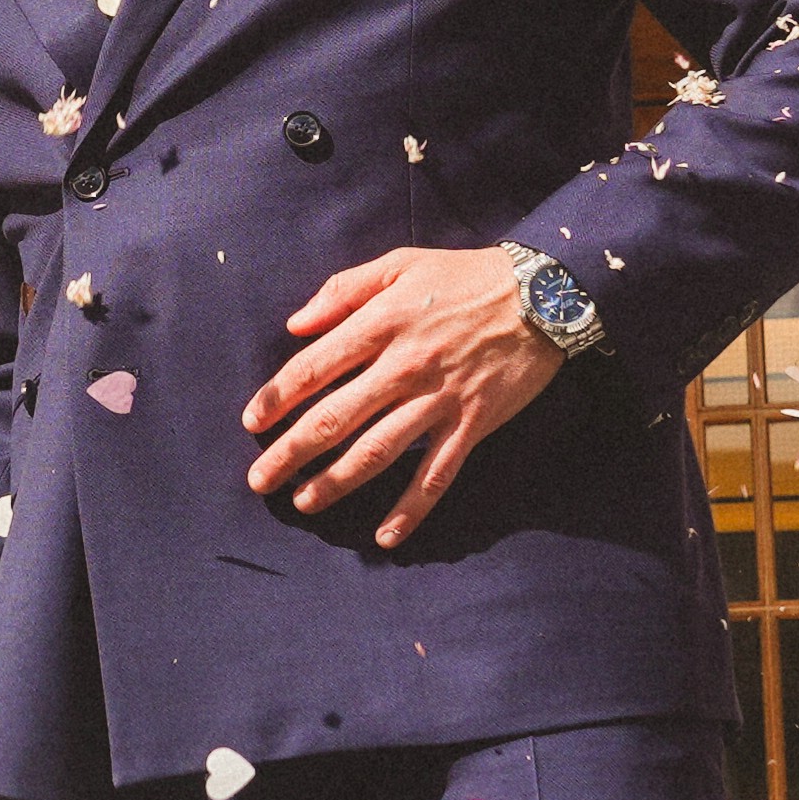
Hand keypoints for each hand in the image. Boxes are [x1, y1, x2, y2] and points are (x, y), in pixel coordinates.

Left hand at [245, 246, 569, 545]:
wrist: (544, 294)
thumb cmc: (465, 276)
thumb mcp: (400, 263)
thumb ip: (343, 290)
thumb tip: (295, 325)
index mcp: (381, 324)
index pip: (314, 367)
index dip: (278, 397)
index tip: (253, 421)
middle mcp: (403, 366)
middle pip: (335, 417)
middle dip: (291, 453)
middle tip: (260, 480)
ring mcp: (438, 400)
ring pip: (377, 451)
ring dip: (335, 482)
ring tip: (303, 503)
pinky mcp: (471, 425)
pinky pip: (436, 476)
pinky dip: (411, 509)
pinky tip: (386, 536)